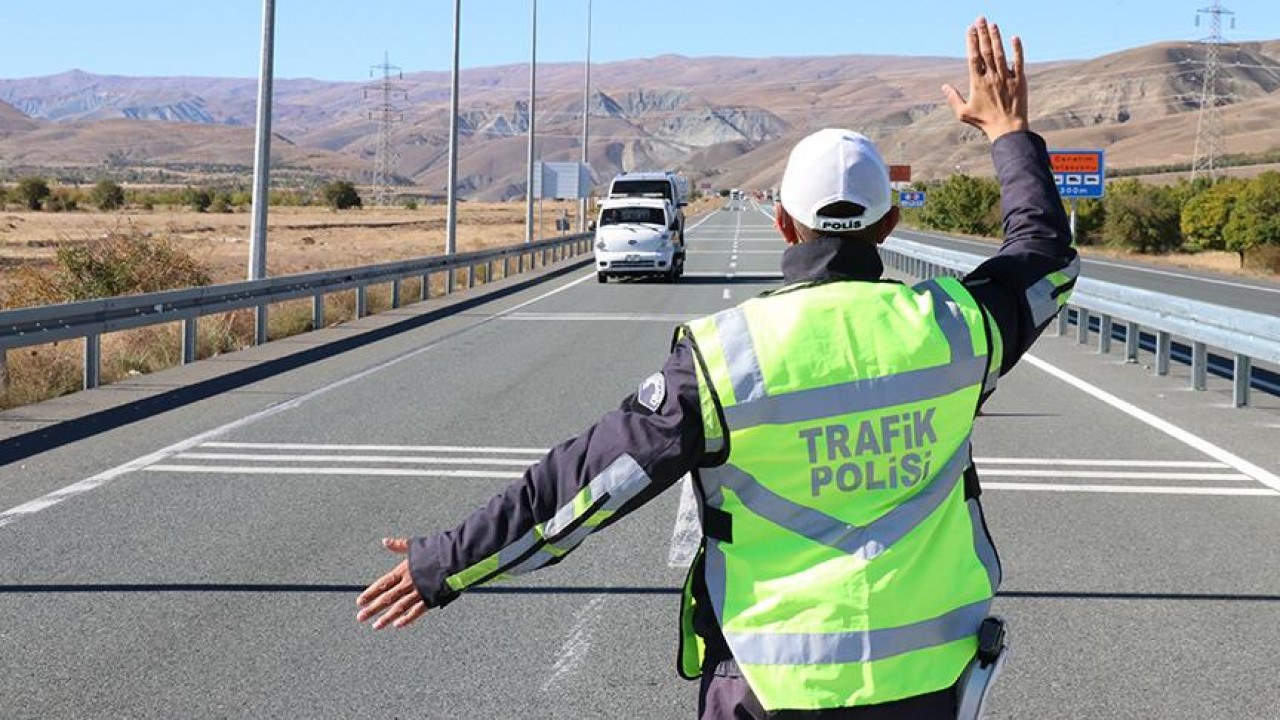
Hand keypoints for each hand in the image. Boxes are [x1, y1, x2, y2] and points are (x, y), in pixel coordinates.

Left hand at [356, 538, 427, 629]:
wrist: (455, 556)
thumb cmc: (436, 550)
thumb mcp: (415, 546)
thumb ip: (399, 546)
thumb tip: (385, 541)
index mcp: (403, 570)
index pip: (383, 584)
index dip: (370, 593)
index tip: (359, 602)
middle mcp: (408, 583)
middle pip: (387, 598)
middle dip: (373, 608)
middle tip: (361, 617)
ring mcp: (419, 592)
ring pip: (399, 607)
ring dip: (386, 617)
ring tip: (375, 626)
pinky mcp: (430, 598)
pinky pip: (417, 611)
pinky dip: (407, 618)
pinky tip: (398, 624)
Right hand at [942, 17, 1028, 141]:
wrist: (1008, 129)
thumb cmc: (984, 122)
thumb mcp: (963, 113)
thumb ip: (953, 98)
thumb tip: (944, 86)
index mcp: (977, 83)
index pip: (974, 57)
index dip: (971, 42)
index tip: (970, 29)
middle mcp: (992, 77)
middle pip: (986, 51)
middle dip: (983, 33)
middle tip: (980, 19)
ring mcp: (1006, 77)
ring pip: (1000, 53)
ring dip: (996, 37)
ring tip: (993, 24)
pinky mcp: (1020, 80)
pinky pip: (1019, 61)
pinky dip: (1017, 49)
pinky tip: (1014, 37)